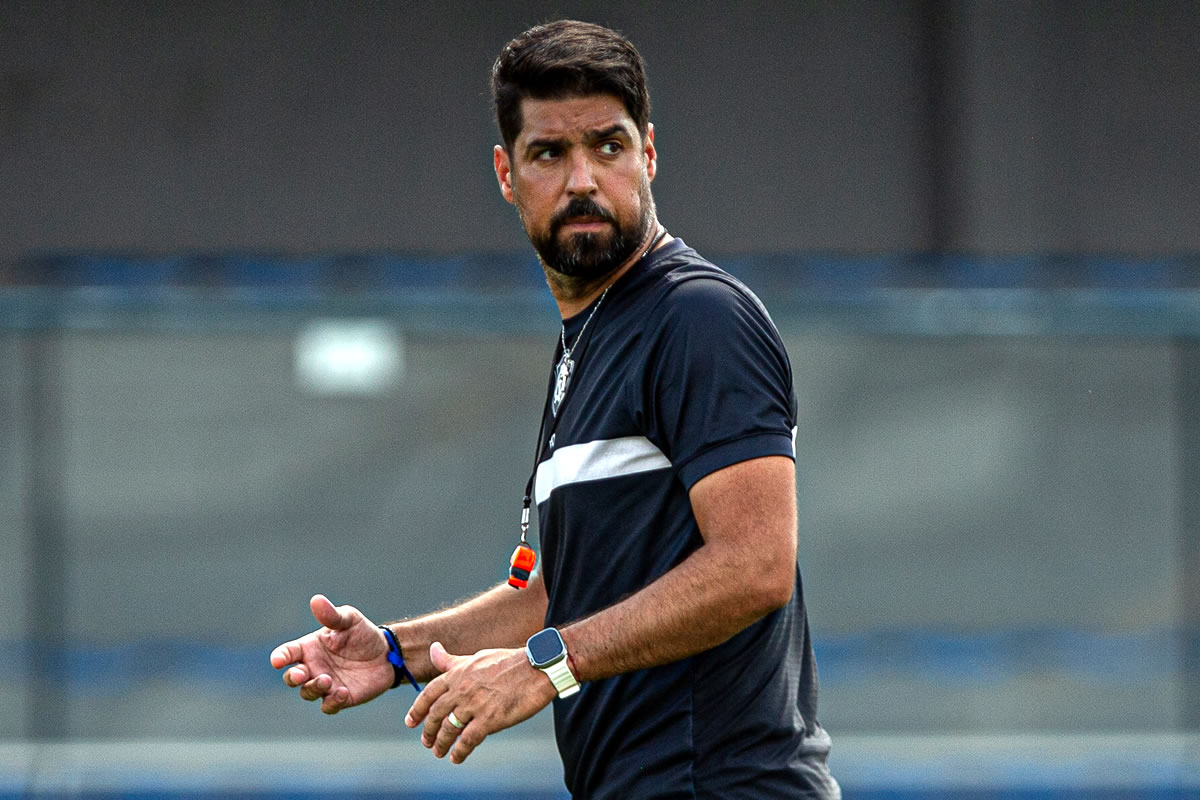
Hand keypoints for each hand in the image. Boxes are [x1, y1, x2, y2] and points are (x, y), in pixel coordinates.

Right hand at [269, 594, 393, 713]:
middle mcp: (313, 667)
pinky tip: (342, 692)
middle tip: (302, 674)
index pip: (287, 653)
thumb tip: (316, 600)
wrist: (387, 653)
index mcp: (309, 647)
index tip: (278, 660)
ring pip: (307, 693)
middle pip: (292, 677)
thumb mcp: (349, 619)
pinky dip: (332, 702)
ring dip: (313, 688)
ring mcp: (325, 684)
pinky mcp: (339, 698)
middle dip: (293, 677)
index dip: (280, 657)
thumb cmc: (363, 633)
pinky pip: (328, 706)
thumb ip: (332, 615)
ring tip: (327, 680)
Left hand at [405, 641, 557, 763]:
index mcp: (458, 673)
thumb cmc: (509, 661)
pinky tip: (457, 757)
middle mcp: (462, 689)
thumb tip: (433, 649)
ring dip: (441, 743)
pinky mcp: (490, 719)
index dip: (417, 710)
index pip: (429, 694)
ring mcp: (475, 704)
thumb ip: (452, 660)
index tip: (411, 722)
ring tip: (439, 752)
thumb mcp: (476, 656)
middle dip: (428, 730)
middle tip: (426, 741)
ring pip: (449, 729)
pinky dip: (460, 751)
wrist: (537, 667)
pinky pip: (468, 740)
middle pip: (436, 714)